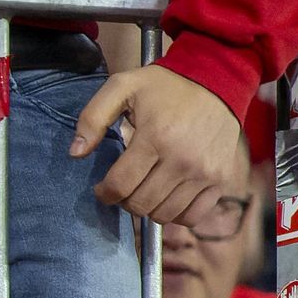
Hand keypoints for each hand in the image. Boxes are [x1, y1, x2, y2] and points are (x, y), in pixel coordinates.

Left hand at [74, 63, 246, 226]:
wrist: (219, 81)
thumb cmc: (167, 86)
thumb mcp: (122, 87)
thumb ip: (93, 117)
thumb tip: (75, 153)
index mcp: (156, 137)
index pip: (120, 185)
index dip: (104, 192)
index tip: (102, 187)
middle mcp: (183, 160)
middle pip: (141, 204)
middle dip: (124, 201)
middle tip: (124, 188)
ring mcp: (206, 173)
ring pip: (165, 215)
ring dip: (148, 209)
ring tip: (146, 191)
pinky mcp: (222, 179)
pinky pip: (194, 216)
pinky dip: (177, 214)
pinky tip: (170, 198)